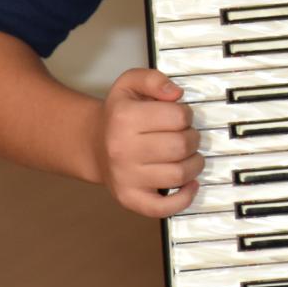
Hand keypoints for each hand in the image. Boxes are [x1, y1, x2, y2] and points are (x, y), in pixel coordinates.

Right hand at [95, 68, 204, 216]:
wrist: (93, 145)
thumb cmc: (119, 115)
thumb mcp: (130, 83)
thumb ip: (153, 79)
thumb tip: (175, 94)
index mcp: (124, 117)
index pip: (178, 116)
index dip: (186, 114)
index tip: (179, 117)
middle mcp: (122, 148)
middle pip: (181, 146)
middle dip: (193, 139)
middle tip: (187, 136)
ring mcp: (125, 177)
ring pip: (178, 174)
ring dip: (194, 164)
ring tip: (189, 156)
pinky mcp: (129, 199)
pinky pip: (163, 208)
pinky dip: (184, 198)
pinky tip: (189, 184)